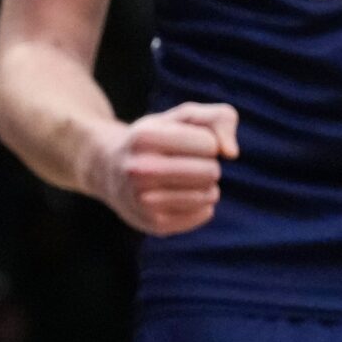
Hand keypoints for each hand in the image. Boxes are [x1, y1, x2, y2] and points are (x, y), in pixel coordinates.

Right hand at [90, 102, 238, 235]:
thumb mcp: (183, 116)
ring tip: (185, 181)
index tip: (186, 144)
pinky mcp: (154, 225)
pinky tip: (183, 198)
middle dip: (208, 166)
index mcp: (143, 138)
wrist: (109, 170)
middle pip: (210, 171)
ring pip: (209, 194)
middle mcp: (139, 171)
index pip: (209, 145)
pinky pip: (205, 214)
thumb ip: (219, 117)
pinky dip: (203, 205)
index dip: (206, 142)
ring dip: (206, 186)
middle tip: (188, 165)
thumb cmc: (157, 138)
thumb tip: (231, 153)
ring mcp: (144, 201)